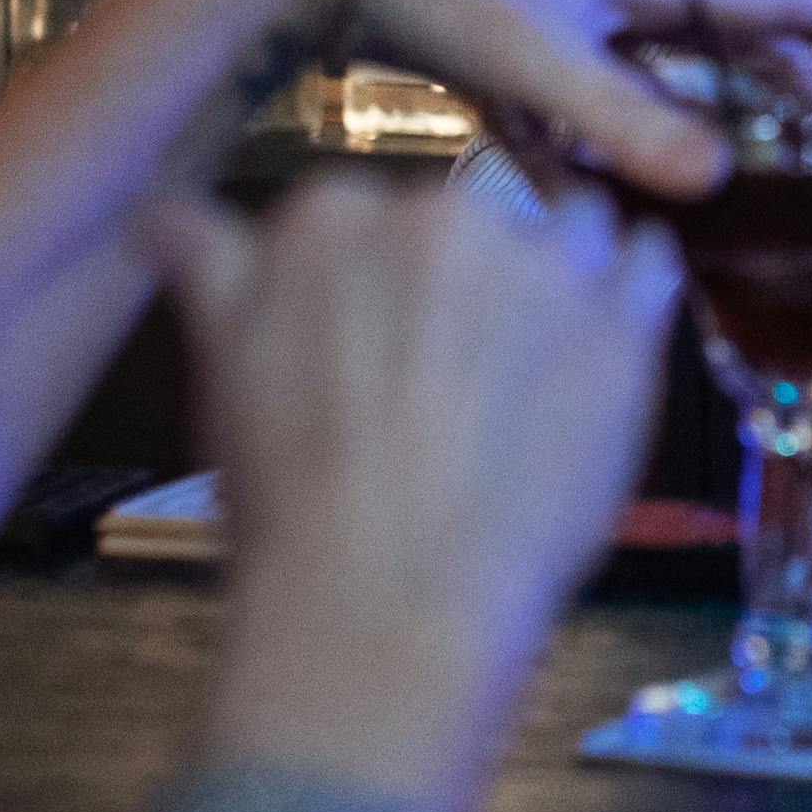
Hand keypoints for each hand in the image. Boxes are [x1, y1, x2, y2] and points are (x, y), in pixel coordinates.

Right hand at [159, 170, 682, 811]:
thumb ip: (208, 266)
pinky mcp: (622, 322)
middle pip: (477, 209)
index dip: (389, 273)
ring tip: (541, 359)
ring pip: (572, 220)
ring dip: (564, 269)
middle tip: (460, 369)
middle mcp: (440, 213)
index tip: (390, 330)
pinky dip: (635, 286)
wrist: (385, 604)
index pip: (375, 206)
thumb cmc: (293, 503)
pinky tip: (604, 344)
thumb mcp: (220, 366)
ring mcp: (540, 262)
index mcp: (333, 213)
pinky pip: (648, 262)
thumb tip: (163, 214)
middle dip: (476, 274)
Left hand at [273, 0, 811, 201]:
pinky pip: (556, 102)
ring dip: (675, 105)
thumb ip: (628, 125)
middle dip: (763, 60)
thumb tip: (719, 180)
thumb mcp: (544, 61)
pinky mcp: (488, 43)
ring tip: (720, 148)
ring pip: (633, 65)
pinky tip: (573, 190)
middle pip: (704, 27)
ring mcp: (543, 11)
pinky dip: (575, 142)